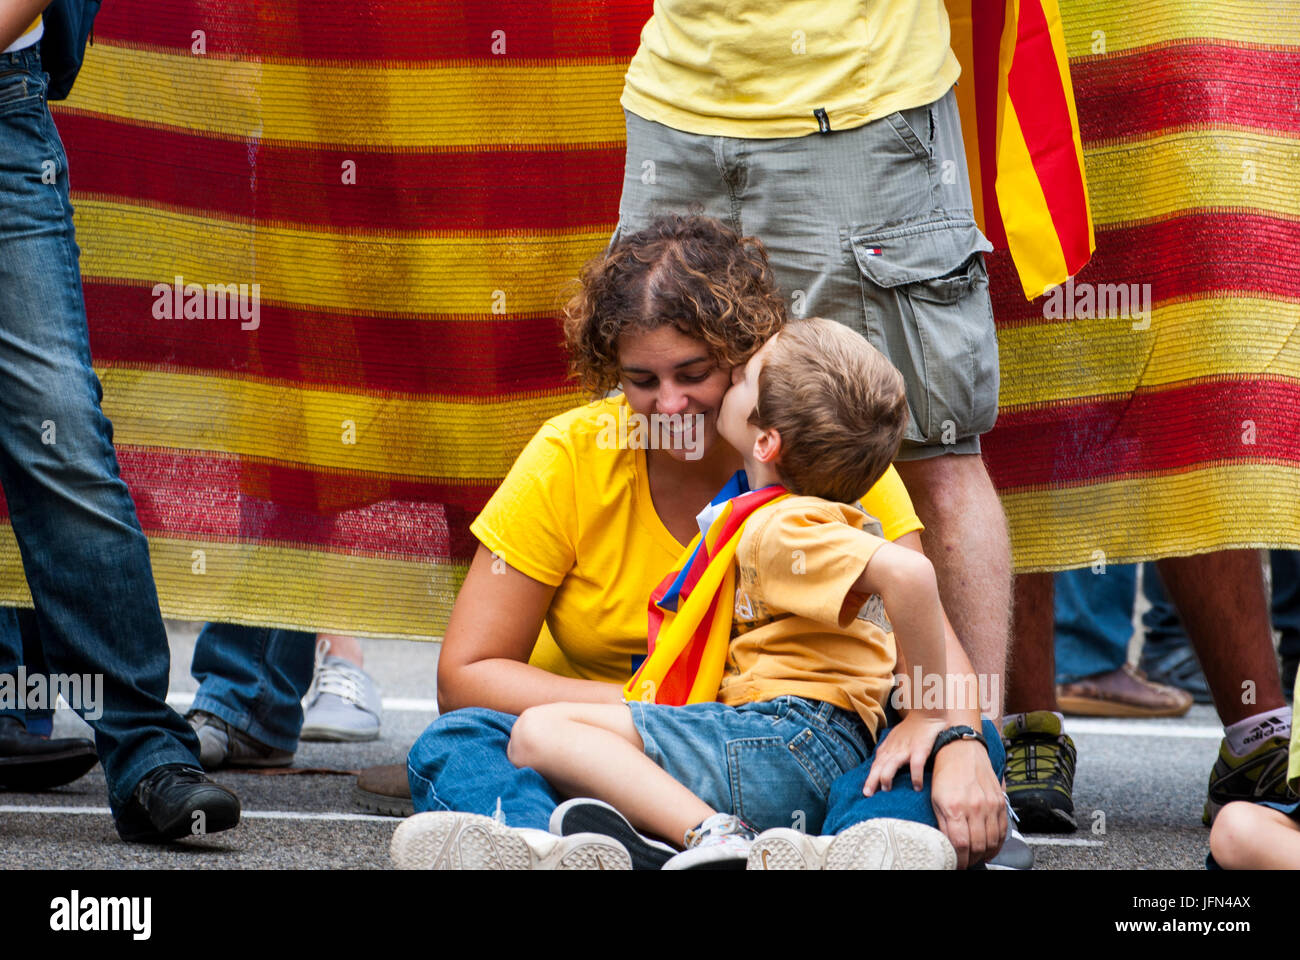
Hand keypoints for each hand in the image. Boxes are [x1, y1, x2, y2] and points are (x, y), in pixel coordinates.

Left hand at [862, 711, 945, 795]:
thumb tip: (882, 766)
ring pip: (891, 765)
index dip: (870, 777)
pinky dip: (915, 777)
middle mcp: (894, 749)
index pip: (875, 764)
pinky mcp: (920, 749)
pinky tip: (916, 787)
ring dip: (887, 778)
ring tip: (886, 790)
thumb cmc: (912, 728)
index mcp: (888, 747)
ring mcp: (906, 749)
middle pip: (879, 766)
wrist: (926, 713)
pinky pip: (915, 765)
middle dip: (872, 780)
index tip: (866, 791)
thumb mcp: (895, 738)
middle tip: (867, 794)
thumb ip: (889, 751)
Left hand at [930, 738, 1005, 868]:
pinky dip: (997, 844)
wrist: (962, 749)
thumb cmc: (945, 774)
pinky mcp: (1000, 802)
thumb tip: (947, 846)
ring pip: (992, 841)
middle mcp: (974, 807)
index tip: (956, 865)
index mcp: (955, 807)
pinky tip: (990, 849)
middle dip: (971, 860)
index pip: (960, 845)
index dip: (959, 860)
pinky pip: (1002, 830)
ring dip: (984, 855)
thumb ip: (942, 825)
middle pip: (978, 846)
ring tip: (976, 858)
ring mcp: (990, 805)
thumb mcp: (935, 800)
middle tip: (965, 863)